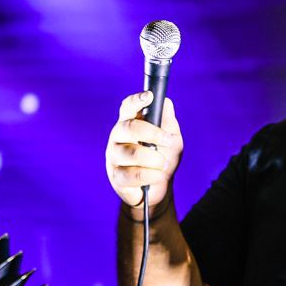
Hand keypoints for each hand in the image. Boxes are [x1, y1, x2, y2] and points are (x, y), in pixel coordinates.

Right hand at [106, 92, 183, 211]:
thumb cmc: (163, 159)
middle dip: (152, 133)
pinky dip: (151, 175)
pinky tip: (158, 176)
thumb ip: (168, 122)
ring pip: (132, 153)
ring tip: (162, 164)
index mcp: (130, 123)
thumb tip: (166, 102)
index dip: (136, 100)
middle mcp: (118, 137)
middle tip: (167, 140)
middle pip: (129, 127)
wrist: (159, 189)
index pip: (128, 107)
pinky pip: (134, 174)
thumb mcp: (171, 139)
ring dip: (154, 158)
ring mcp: (114, 157)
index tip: (149, 96)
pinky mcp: (116, 177)